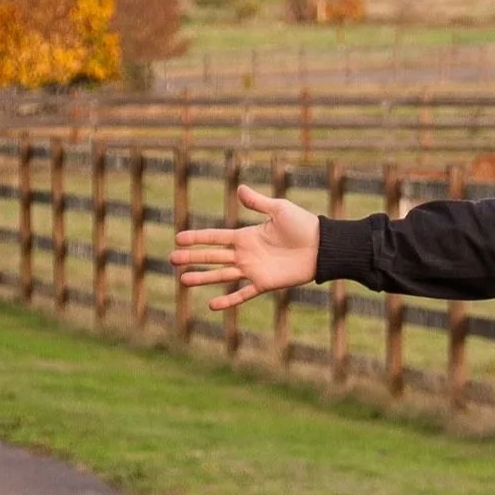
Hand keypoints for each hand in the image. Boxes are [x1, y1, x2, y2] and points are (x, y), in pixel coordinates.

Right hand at [171, 185, 321, 310]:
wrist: (323, 247)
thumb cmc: (304, 225)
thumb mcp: (279, 209)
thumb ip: (258, 203)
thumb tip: (240, 189)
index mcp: (246, 235)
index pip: (215, 237)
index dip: (197, 238)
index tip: (178, 238)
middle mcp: (246, 254)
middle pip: (213, 256)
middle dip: (192, 257)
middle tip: (172, 259)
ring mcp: (254, 269)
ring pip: (222, 275)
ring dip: (203, 277)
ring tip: (183, 280)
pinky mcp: (265, 283)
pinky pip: (243, 294)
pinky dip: (228, 300)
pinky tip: (212, 305)